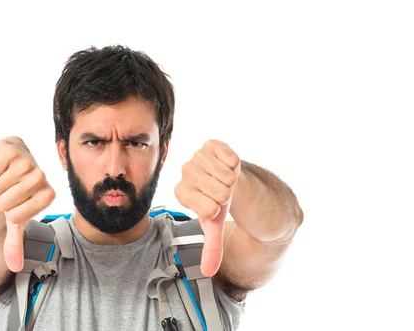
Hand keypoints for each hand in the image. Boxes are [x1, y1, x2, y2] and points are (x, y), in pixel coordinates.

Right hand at [0, 136, 55, 271]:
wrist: (12, 161)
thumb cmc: (16, 193)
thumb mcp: (16, 218)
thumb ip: (16, 242)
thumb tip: (14, 267)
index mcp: (48, 196)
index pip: (16, 217)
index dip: (8, 213)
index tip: (15, 205)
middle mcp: (42, 179)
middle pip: (4, 202)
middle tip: (7, 192)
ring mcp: (29, 163)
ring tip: (3, 181)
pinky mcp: (14, 152)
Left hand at [174, 140, 240, 276]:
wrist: (228, 179)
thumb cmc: (216, 202)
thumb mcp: (214, 225)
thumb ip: (211, 247)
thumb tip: (208, 272)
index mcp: (181, 193)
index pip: (208, 209)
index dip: (218, 210)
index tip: (214, 206)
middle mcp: (184, 172)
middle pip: (220, 192)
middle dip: (227, 195)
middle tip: (222, 192)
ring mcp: (197, 156)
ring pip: (227, 176)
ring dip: (232, 180)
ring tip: (224, 180)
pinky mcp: (210, 144)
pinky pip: (231, 158)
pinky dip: (235, 165)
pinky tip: (228, 166)